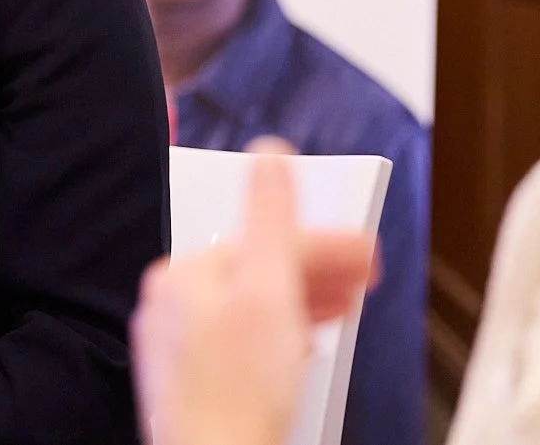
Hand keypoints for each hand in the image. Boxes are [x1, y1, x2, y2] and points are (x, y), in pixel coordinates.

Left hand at [130, 153, 375, 444]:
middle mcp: (170, 304)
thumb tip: (270, 151)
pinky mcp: (191, 384)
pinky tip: (301, 348)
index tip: (369, 257)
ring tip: (344, 309)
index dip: (327, 246)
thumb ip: (272, 217)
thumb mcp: (269, 288)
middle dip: (315, 272)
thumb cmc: (241, 388)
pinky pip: (239, 341)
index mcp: (183, 273)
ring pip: (249, 307)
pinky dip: (278, 335)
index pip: (265, 241)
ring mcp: (177, 347)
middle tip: (366, 281)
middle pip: (255, 272)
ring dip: (301, 302)